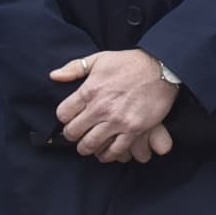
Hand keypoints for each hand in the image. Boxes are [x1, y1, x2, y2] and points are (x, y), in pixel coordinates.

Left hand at [49, 48, 180, 163]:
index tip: (70, 118)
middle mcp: (100, 108)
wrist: (161, 68)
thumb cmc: (130, 62)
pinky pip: (114, 150)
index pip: (63, 114)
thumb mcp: (100, 58)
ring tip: (88, 146)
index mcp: (89, 90)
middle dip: (72, 135)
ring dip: (86, 148)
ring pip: (90, 145)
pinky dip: (106, 155)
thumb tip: (54, 76)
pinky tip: (105, 153)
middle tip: (77, 134)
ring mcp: (117, 121)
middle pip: (73, 132)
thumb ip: (75, 68)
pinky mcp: (133, 130)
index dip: (64, 118)